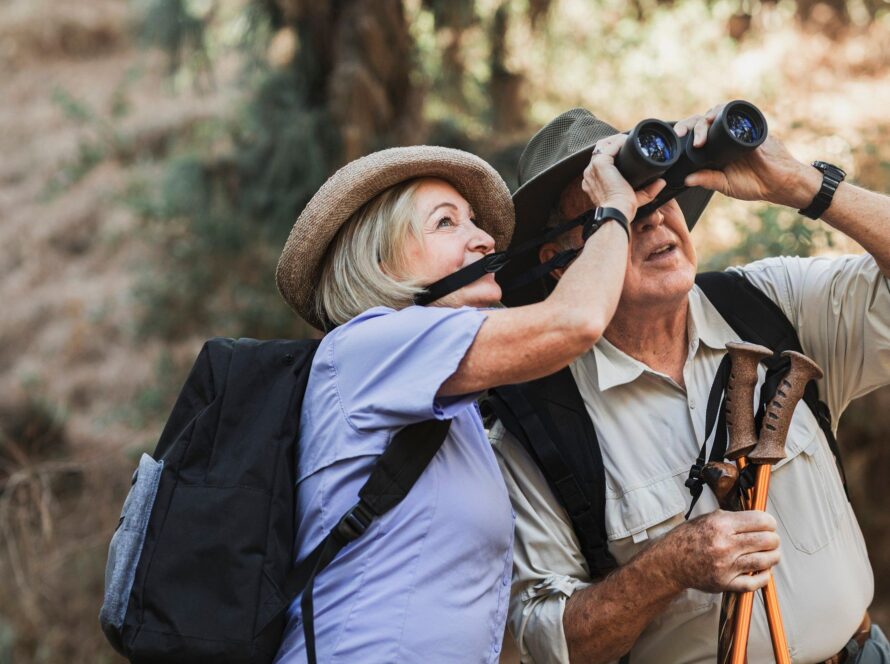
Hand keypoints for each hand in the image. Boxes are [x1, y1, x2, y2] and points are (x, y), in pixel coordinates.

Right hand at [582, 134, 666, 219]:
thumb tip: (661, 182)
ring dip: (615, 140)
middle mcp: (589, 174)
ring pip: (602, 145)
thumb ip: (648, 191)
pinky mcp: (600, 164)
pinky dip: (618, 141)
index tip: (627, 151)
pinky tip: (628, 141)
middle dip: (613, 143)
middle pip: (600, 150)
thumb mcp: (636, 199)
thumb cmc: (622, 210)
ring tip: (628, 139)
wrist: (617, 213)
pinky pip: (609, 146)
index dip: (613, 153)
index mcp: (593, 182)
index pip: (600, 161)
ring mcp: (593, 168)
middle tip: (628, 142)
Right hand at [660, 509, 780, 593]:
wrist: (670, 561)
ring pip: (765, 560)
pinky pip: (755, 582)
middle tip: (771, 539)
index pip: (761, 520)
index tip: (769, 524)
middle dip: (773, 539)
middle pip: (767, 540)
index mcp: (721, 524)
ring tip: (772, 554)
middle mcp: (725, 544)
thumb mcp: (707, 518)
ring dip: (773, 556)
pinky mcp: (726, 583)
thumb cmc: (688, 538)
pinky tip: (764, 570)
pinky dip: (765, 576)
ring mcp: (726, 566)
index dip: (770, 522)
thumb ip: (732, 518)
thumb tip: (758, 519)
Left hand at [678, 102, 819, 207]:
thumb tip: (686, 179)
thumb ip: (707, 180)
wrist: (779, 182)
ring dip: (708, 116)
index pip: (696, 135)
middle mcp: (724, 136)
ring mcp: (737, 130)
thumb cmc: (753, 183)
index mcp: (715, 149)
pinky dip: (727, 109)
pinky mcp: (751, 126)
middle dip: (691, 125)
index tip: (676, 138)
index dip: (685, 133)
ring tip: (703, 124)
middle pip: (703, 121)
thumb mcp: (724, 184)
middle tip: (685, 134)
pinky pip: (738, 111)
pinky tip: (718, 114)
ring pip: (718, 113)